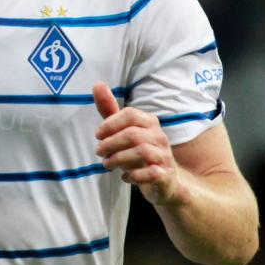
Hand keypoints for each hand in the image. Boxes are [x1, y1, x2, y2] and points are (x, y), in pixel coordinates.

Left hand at [92, 82, 191, 207]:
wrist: (166, 181)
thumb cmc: (140, 152)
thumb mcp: (124, 131)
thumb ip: (110, 111)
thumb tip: (97, 84)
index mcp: (149, 122)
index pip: (130, 115)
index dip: (110, 123)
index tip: (98, 135)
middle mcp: (159, 137)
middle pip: (132, 134)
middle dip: (111, 143)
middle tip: (99, 152)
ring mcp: (164, 156)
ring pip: (142, 152)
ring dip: (118, 159)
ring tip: (107, 164)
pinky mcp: (166, 176)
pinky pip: (151, 173)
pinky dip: (134, 176)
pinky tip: (125, 177)